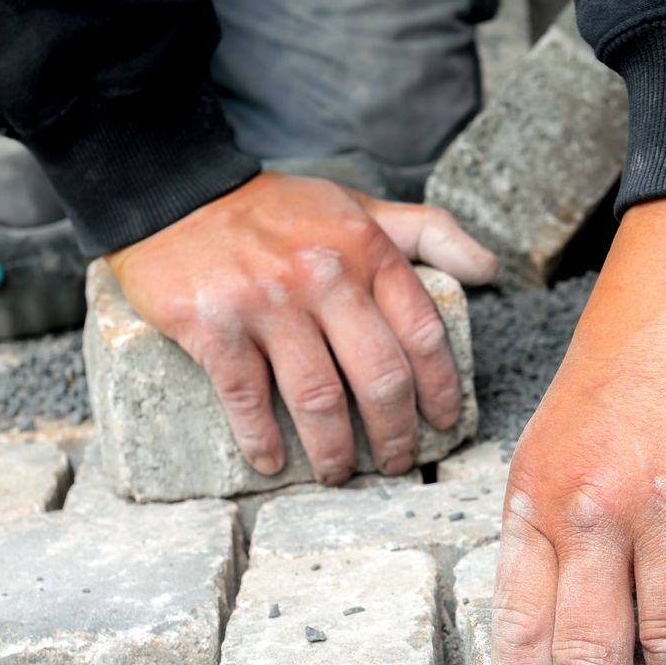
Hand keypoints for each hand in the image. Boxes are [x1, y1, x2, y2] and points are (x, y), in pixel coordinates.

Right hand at [108, 172, 496, 481]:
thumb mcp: (356, 207)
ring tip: (338, 471)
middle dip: (395, 434)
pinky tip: (271, 460)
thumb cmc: (273, 210)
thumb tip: (490, 269)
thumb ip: (427, 231)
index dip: (441, 389)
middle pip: (379, 378)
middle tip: (396, 461)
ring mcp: (267, 303)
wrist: (174, 193)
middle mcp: (323, 276)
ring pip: (319, 399)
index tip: (442, 422)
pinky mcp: (213, 325)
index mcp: (365, 250)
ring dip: (334, 450)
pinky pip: (247, 399)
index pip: (423, 333)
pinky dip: (261, 439)